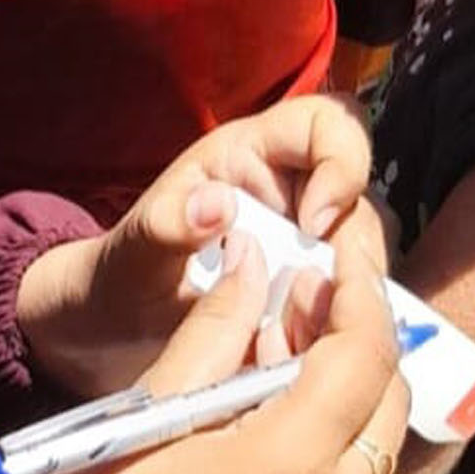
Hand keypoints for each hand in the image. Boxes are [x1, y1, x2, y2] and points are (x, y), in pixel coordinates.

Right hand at [0, 236, 412, 473]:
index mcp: (288, 462)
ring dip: (352, 377)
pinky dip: (335, 425)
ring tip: (288, 334)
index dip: (357, 289)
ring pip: (376, 435)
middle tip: (312, 284)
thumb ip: (214, 331)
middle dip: (364, 329)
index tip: (335, 248)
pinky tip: (276, 399)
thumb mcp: (148, 413)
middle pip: (387, 393)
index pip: (363, 351)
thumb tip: (255, 263)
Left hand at [16, 96, 381, 397]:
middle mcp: (288, 194)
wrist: (108, 343)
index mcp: (248, 158)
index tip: (314, 226)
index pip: (326, 124)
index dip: (341, 162)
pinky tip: (311, 349)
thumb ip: (163, 227)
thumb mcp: (130, 257)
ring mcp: (305, 247)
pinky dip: (345, 323)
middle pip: (362, 194)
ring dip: (354, 289)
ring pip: (367, 251)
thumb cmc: (116, 282)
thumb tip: (216, 204)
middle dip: (354, 245)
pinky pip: (354, 299)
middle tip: (322, 298)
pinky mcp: (313, 295)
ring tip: (307, 330)